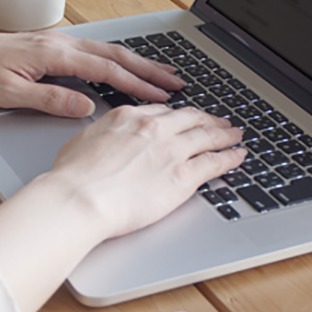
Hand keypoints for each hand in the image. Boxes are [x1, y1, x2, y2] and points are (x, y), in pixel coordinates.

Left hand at [0, 29, 184, 117]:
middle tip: (177, 82)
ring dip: (136, 63)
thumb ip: (51, 99)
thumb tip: (87, 106)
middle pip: (114, 55)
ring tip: (162, 74)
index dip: (136, 83)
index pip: (105, 68)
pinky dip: (117, 60)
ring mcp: (57, 43)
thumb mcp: (10, 93)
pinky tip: (124, 67)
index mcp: (54, 54)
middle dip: (148, 70)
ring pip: (107, 51)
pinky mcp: (51, 48)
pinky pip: (93, 52)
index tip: (160, 96)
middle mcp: (60, 43)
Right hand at [50, 104, 246, 238]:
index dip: (178, 116)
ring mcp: (172, 151)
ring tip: (236, 135)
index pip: (162, 112)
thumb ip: (102, 137)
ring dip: (225, 134)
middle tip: (218, 120)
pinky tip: (238, 156)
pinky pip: (216, 162)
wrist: (80, 198)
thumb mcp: (82, 142)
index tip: (184, 118)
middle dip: (208, 118)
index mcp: (129, 117)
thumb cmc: (73, 177)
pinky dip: (231, 157)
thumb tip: (104, 142)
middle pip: (191, 118)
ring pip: (208, 136)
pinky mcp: (183, 176)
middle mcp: (154, 128)